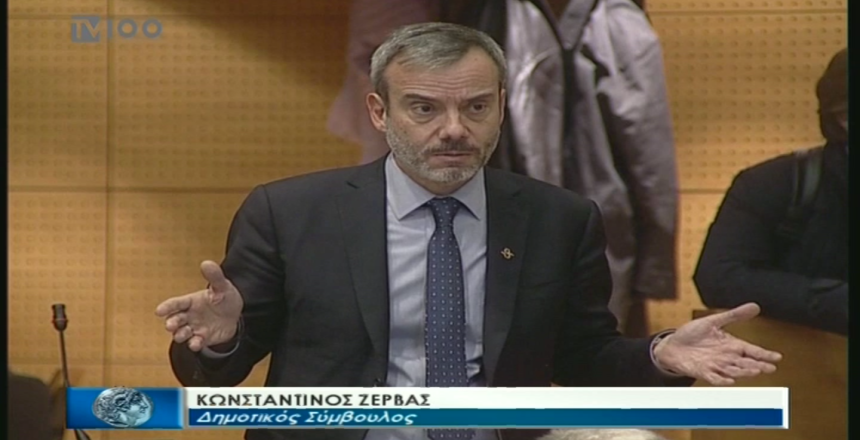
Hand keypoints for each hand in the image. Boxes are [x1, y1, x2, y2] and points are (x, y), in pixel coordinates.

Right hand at [155, 261, 243, 351]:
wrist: (236, 315)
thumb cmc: (225, 298)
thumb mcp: (222, 287)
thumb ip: (214, 276)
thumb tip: (206, 263)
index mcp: (190, 301)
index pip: (176, 303)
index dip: (167, 307)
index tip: (159, 311)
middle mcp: (189, 315)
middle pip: (175, 319)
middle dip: (171, 323)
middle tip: (170, 325)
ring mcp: (194, 328)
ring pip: (181, 333)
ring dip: (179, 335)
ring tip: (181, 334)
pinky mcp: (201, 339)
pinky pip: (195, 342)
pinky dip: (194, 344)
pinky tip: (196, 343)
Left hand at [653, 303, 782, 384]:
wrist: (672, 346)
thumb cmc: (692, 334)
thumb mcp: (713, 321)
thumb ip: (733, 315)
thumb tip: (754, 306)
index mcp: (731, 345)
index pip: (752, 350)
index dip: (764, 354)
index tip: (777, 357)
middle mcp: (727, 357)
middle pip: (746, 363)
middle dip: (758, 366)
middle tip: (770, 367)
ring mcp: (716, 366)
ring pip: (734, 371)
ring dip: (745, 372)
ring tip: (755, 370)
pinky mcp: (704, 372)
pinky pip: (715, 378)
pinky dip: (723, 380)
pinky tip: (730, 380)